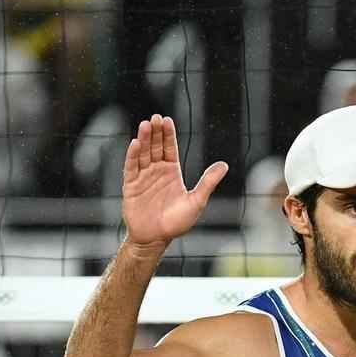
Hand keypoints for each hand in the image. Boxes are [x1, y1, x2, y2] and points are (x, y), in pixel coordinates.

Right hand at [122, 114, 228, 247]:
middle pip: (156, 147)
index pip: (170, 148)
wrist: (156, 239)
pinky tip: (135, 143)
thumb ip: (208, 182)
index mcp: (172, 173)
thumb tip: (224, 165)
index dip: (168, 135)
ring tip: (146, 125)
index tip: (167, 120)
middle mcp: (157, 172)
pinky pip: (131, 168)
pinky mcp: (131, 186)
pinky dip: (133, 155)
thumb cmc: (177, 223)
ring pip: (143, 154)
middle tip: (155, 117)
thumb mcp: (197, 201)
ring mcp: (143, 177)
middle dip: (156, 133)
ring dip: (144, 139)